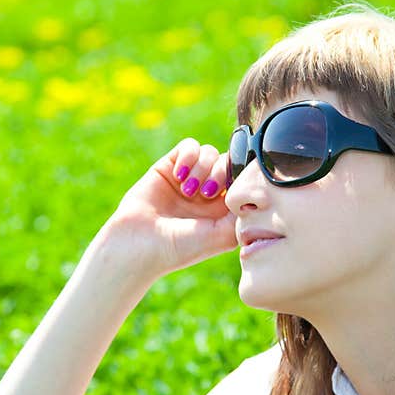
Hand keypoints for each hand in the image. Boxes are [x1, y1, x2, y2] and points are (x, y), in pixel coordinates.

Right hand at [103, 138, 236, 277]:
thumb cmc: (179, 248)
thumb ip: (244, 214)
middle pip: (227, 162)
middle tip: (209, 192)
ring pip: (209, 153)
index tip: (236, 185)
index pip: (242, 180)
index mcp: (222, 210)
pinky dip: (189, 156)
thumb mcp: (222, 236)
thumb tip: (257, 190)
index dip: (242, 176)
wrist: (138, 245)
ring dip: (203, 168)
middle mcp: (206, 193)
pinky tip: (180, 176)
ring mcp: (187, 179)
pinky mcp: (168, 167)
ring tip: (188, 190)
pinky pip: (189, 146)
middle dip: (222, 172)